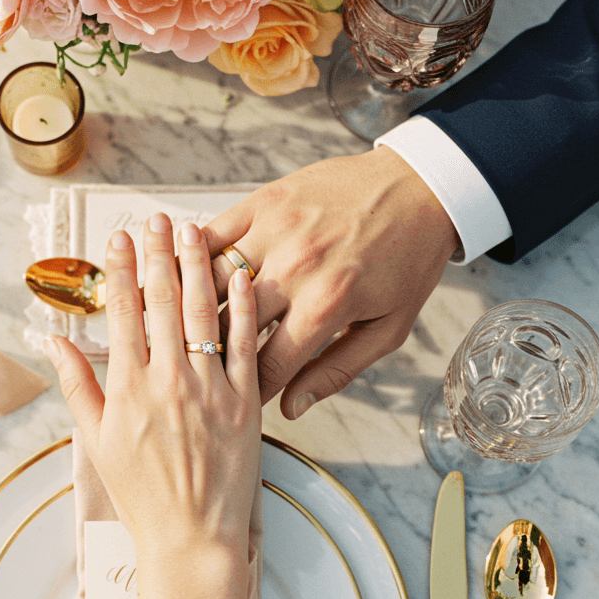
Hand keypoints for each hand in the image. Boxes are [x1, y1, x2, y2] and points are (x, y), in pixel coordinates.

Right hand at [44, 213, 261, 566]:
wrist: (192, 539)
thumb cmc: (141, 495)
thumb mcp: (96, 441)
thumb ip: (76, 385)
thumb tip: (51, 341)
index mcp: (128, 388)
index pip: (123, 313)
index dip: (120, 270)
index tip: (118, 237)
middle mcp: (168, 380)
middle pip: (162, 302)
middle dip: (158, 253)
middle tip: (156, 218)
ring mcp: (209, 389)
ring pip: (203, 313)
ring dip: (197, 266)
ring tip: (193, 230)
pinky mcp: (244, 402)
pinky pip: (244, 344)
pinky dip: (243, 307)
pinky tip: (242, 274)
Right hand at [204, 148, 458, 418]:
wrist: (420, 189)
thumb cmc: (407, 262)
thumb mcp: (387, 329)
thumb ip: (336, 372)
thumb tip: (291, 409)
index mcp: (327, 305)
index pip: (266, 365)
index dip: (247, 392)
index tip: (234, 403)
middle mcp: (296, 268)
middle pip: (228, 326)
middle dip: (211, 356)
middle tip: (199, 371)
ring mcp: (275, 230)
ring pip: (209, 280)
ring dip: (192, 308)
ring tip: (178, 330)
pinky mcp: (264, 201)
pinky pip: (211, 233)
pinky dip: (191, 257)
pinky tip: (179, 276)